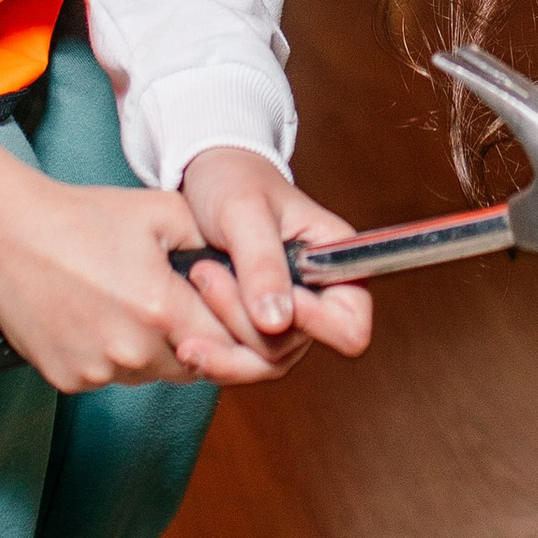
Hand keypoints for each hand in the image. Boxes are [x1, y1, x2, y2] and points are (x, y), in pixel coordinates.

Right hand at [0, 127, 281, 391]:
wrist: (7, 235)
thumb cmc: (82, 218)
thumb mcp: (161, 213)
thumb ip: (214, 240)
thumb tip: (249, 263)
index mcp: (162, 309)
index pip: (227, 340)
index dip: (232, 324)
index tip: (225, 308)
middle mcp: (133, 350)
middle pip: (192, 363)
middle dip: (196, 337)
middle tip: (178, 302)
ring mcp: (97, 370)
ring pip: (150, 373)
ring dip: (154, 349)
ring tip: (131, 302)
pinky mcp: (69, 379)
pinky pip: (110, 377)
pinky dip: (113, 355)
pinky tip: (98, 316)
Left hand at [177, 146, 374, 374]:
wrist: (205, 176)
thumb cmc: (233, 180)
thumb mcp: (243, 211)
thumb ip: (262, 264)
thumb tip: (278, 323)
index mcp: (335, 261)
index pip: (351, 323)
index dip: (314, 322)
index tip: (266, 297)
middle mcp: (316, 296)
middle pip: (297, 346)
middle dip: (245, 321)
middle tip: (205, 272)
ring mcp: (284, 316)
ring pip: (265, 360)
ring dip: (222, 337)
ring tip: (195, 281)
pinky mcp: (251, 328)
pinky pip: (240, 360)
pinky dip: (212, 351)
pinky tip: (186, 333)